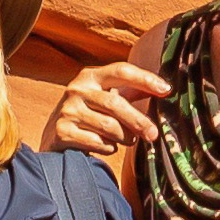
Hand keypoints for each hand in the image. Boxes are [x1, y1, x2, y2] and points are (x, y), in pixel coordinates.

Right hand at [48, 56, 169, 181]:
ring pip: (109, 126)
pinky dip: (109, 147)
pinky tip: (108, 146)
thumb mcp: (105, 96)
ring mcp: (68, 111)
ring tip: (129, 140)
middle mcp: (77, 89)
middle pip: (116, 103)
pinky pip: (97, 142)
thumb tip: (164, 89)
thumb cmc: (89, 113)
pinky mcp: (62, 132)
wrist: (54, 135)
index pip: (121, 71)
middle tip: (153, 134)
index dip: (145, 79)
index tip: (166, 90)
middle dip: (139, 121)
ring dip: (125, 137)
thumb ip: (131, 91)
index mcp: (90, 76)